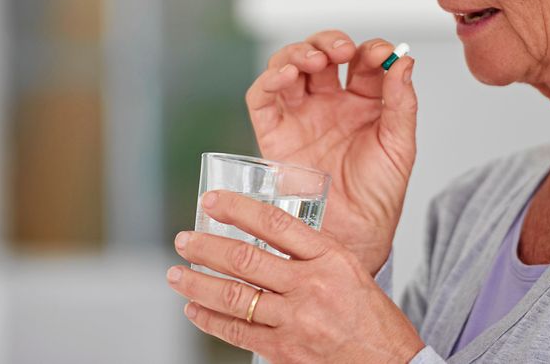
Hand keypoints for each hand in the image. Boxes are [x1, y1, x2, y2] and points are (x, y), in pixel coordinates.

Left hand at [168, 191, 424, 362]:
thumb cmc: (372, 318)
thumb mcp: (350, 269)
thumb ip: (311, 252)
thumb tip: (264, 234)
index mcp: (330, 257)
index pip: (275, 224)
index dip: (238, 209)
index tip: (212, 200)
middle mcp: (311, 285)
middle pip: (246, 259)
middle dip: (206, 247)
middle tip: (183, 239)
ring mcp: (297, 320)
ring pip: (235, 297)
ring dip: (199, 284)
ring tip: (176, 275)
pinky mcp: (286, 351)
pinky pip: (239, 332)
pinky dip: (211, 320)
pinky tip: (195, 310)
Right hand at [245, 30, 416, 273]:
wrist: (354, 237)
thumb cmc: (378, 196)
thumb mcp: (400, 145)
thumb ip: (402, 102)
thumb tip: (405, 59)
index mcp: (364, 102)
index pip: (362, 60)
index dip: (370, 50)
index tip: (381, 54)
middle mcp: (329, 103)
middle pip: (321, 54)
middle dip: (329, 42)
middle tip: (340, 50)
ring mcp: (300, 115)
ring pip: (289, 67)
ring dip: (297, 54)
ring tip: (312, 60)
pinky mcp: (274, 133)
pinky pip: (262, 98)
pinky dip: (268, 80)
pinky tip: (284, 75)